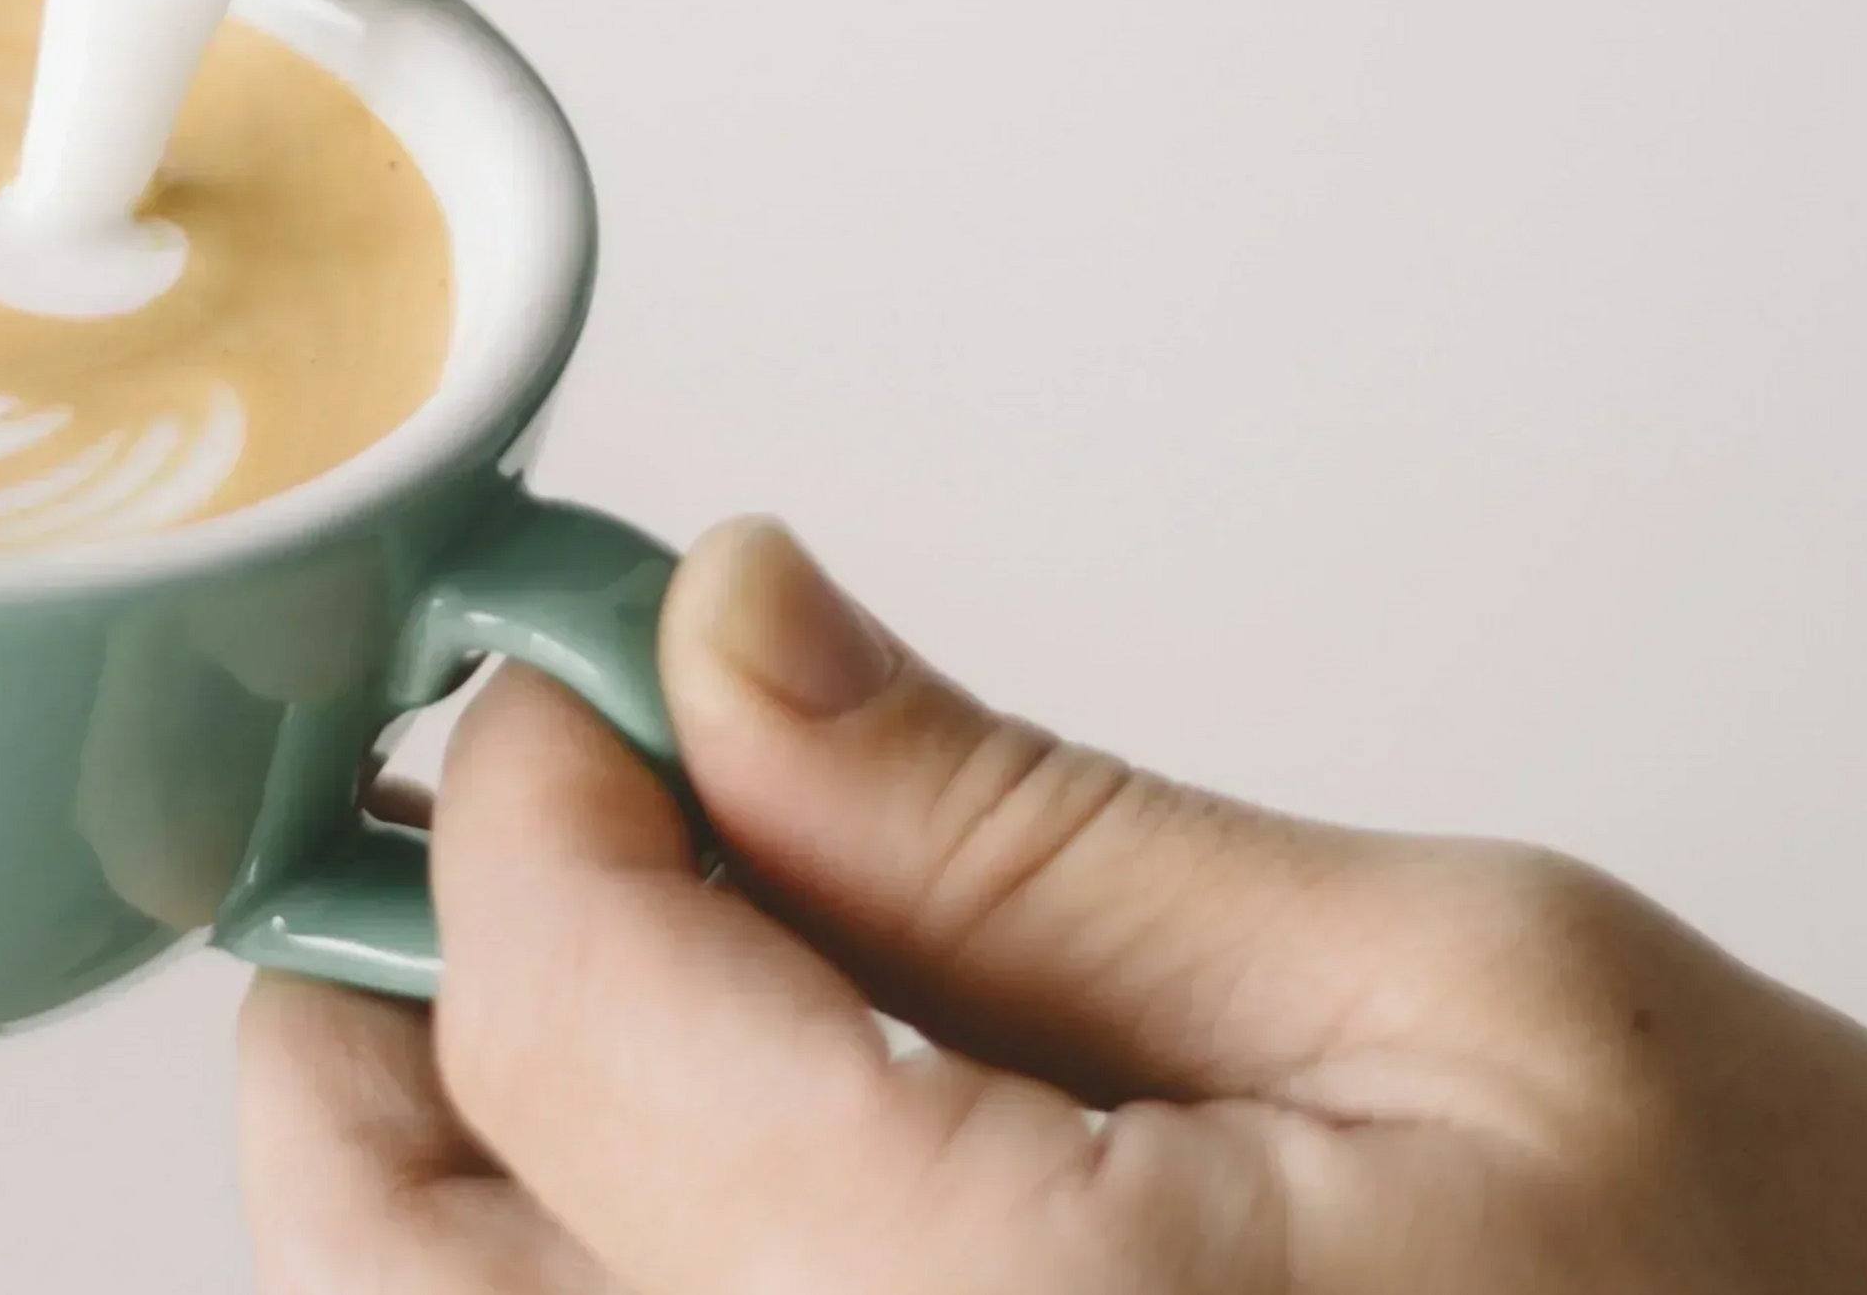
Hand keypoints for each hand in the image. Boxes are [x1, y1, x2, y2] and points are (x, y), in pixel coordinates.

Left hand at [241, 521, 1866, 1294]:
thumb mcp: (1473, 993)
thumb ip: (1028, 833)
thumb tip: (729, 637)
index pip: (561, 1009)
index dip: (532, 776)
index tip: (602, 657)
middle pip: (393, 1249)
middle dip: (403, 1001)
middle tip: (554, 819)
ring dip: (476, 1170)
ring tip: (651, 986)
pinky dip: (608, 1288)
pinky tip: (737, 1179)